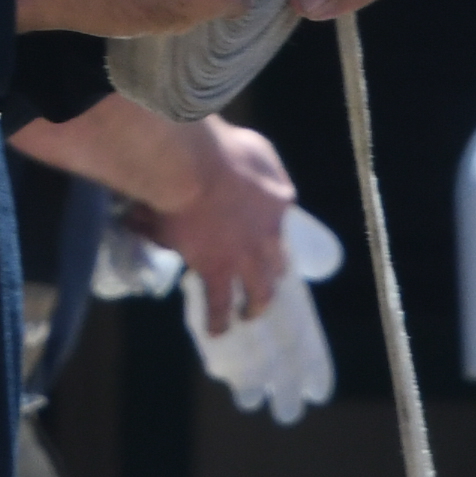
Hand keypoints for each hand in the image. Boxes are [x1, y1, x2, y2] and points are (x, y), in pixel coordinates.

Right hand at [117, 119, 296, 334]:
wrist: (195, 168)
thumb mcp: (251, 145)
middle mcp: (269, 235)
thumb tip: (247, 178)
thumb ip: (254, 164)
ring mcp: (245, 257)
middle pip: (278, 261)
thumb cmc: (218, 147)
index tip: (258, 228)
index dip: (268, 225)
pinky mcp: (218, 271)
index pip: (280, 215)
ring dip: (255, 304)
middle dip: (273, 272)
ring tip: (249, 314)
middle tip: (267, 281)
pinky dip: (219, 319)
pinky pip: (220, 303)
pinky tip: (217, 331)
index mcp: (278, 200)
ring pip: (259, 291)